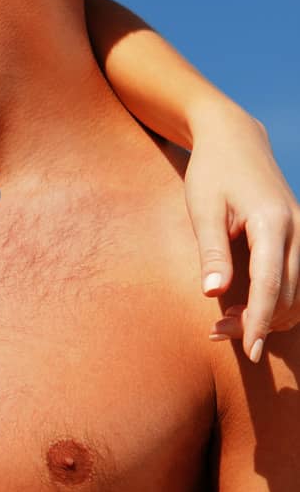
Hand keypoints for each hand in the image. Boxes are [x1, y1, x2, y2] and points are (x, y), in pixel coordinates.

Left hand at [184, 107, 299, 360]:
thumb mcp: (202, 209)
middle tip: (216, 333)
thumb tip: (213, 293)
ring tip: (226, 324)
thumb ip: (211, 251)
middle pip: (288, 296)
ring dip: (269, 316)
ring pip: (298, 294)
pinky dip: (277, 302)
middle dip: (258, 323)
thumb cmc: (212, 172)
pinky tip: (245, 308)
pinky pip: (297, 282)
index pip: (270, 284)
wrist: (235, 139)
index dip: (260, 321)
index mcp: (272, 221)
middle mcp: (298, 229)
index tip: (250, 352)